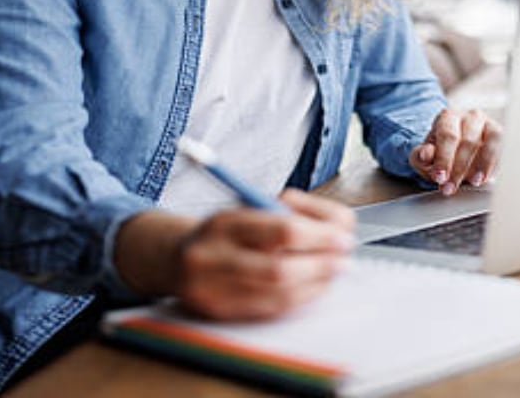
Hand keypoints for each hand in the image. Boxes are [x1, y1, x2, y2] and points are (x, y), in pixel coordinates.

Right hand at [114, 190, 354, 320]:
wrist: (176, 258)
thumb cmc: (227, 231)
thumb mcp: (251, 207)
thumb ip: (293, 214)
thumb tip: (338, 232)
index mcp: (225, 222)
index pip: (283, 230)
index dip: (320, 237)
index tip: (343, 238)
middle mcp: (211, 256)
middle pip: (281, 270)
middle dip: (321, 266)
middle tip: (343, 261)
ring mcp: (210, 289)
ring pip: (278, 296)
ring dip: (316, 286)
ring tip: (332, 274)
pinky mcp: (217, 313)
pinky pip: (268, 311)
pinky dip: (299, 300)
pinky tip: (312, 288)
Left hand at [408, 108, 502, 195]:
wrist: (457, 149)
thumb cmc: (441, 151)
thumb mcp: (425, 155)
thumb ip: (420, 155)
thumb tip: (425, 154)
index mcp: (448, 116)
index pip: (447, 135)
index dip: (444, 158)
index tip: (440, 177)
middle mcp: (470, 116)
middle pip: (468, 140)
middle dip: (459, 168)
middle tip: (450, 187)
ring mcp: (488, 123)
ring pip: (489, 141)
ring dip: (482, 164)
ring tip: (473, 182)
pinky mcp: (501, 135)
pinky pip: (502, 146)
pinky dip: (494, 163)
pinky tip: (485, 177)